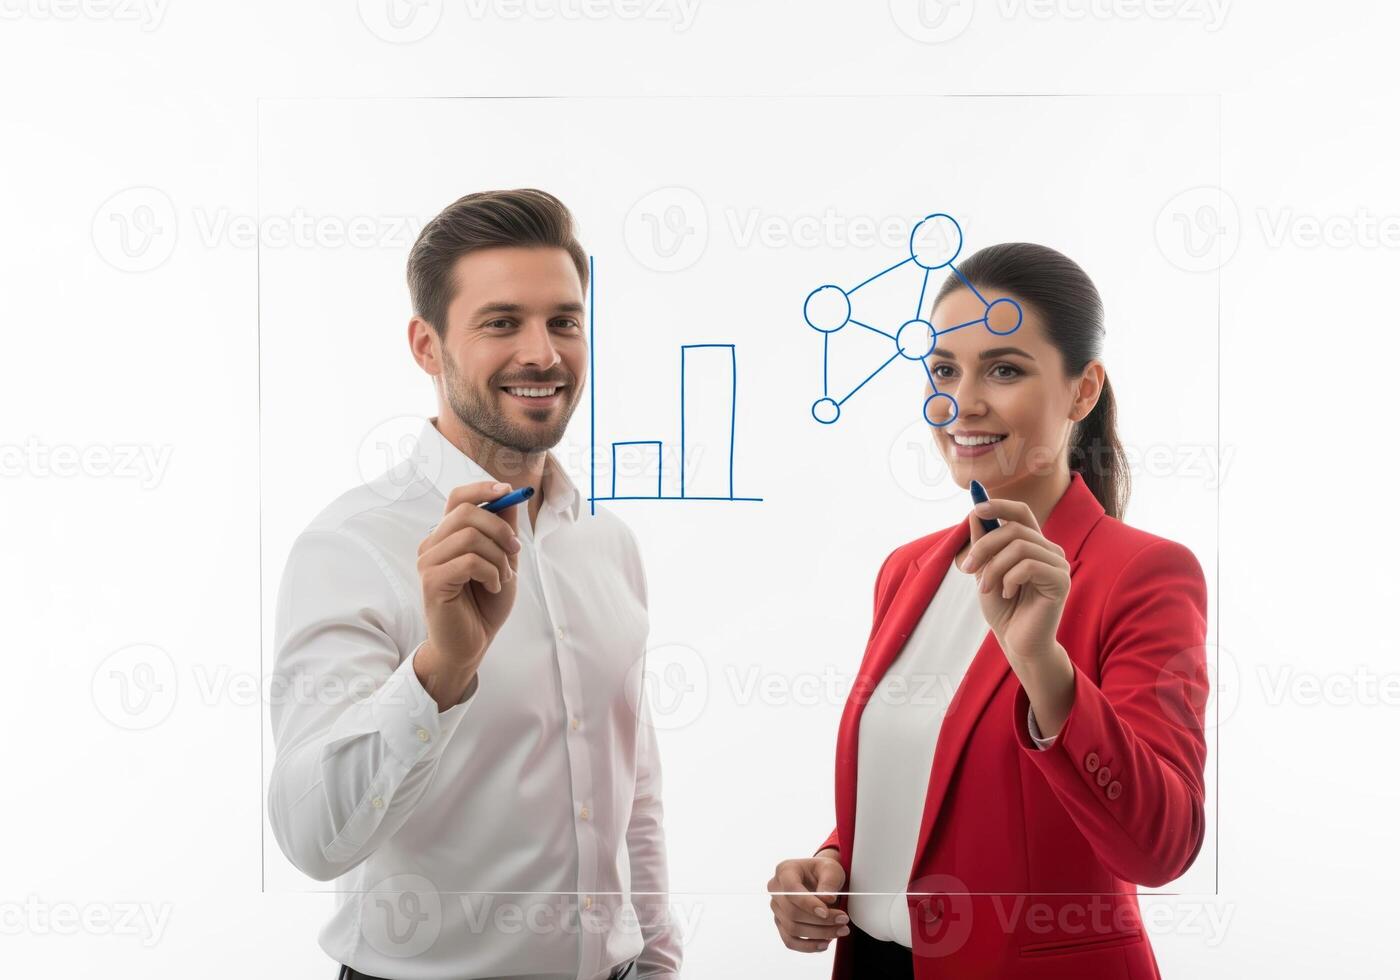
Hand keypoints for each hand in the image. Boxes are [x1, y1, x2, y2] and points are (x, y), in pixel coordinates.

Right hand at [414, 481, 521, 707]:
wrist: (471, 643)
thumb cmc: (484, 604)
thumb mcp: (502, 562)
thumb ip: (503, 531)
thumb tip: (511, 498)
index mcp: (448, 536)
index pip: (458, 498)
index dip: (482, 488)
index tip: (508, 491)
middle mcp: (433, 545)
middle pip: (465, 512)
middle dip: (500, 529)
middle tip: (515, 551)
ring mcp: (429, 562)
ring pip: (470, 537)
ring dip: (498, 557)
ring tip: (503, 577)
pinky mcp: (432, 581)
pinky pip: (469, 562)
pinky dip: (491, 573)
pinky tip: (493, 586)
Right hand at [768, 850, 847, 952]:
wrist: (820, 878)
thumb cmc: (823, 871)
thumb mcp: (831, 869)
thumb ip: (829, 881)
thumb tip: (827, 900)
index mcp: (785, 871)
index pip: (791, 890)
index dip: (807, 903)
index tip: (826, 912)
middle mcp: (775, 890)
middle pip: (792, 913)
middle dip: (820, 921)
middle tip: (843, 920)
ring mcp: (777, 908)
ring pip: (792, 929)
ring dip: (818, 934)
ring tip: (840, 931)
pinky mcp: (781, 923)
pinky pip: (790, 941)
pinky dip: (807, 946)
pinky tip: (825, 943)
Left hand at [959, 497, 1070, 665]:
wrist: (1017, 642)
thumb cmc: (1004, 609)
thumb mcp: (985, 572)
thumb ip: (983, 544)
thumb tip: (974, 513)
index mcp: (1032, 546)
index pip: (1021, 513)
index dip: (999, 505)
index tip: (975, 506)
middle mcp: (1049, 551)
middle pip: (1013, 528)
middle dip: (984, 546)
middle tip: (967, 569)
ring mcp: (1058, 565)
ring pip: (1019, 546)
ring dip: (994, 567)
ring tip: (986, 588)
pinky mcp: (1061, 581)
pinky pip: (1029, 566)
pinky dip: (1010, 579)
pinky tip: (1008, 594)